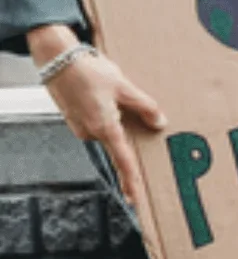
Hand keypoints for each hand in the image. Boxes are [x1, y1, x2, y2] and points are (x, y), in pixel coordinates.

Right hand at [30, 25, 163, 218]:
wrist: (56, 59)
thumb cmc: (89, 71)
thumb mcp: (124, 87)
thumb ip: (145, 107)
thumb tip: (160, 123)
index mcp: (104, 128)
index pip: (123, 161)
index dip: (131, 181)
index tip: (136, 200)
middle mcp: (90, 132)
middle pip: (118, 142)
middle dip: (127, 133)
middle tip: (127, 113)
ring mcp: (79, 126)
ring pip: (107, 130)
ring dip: (115, 119)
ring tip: (110, 93)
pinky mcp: (74, 118)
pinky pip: (97, 122)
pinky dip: (105, 113)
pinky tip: (103, 95)